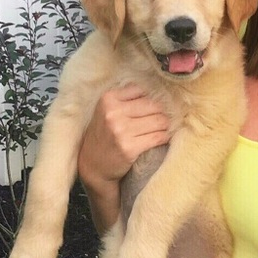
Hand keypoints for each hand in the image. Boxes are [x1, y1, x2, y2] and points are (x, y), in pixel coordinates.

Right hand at [78, 85, 170, 232]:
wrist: (92, 167)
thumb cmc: (103, 136)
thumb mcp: (106, 111)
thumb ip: (126, 99)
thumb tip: (157, 90)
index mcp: (108, 99)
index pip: (142, 90)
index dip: (150, 98)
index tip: (153, 106)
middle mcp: (113, 113)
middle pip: (153, 105)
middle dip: (161, 112)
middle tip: (162, 118)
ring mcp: (121, 131)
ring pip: (159, 120)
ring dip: (165, 125)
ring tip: (162, 128)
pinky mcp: (130, 148)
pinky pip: (159, 137)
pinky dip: (164, 137)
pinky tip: (162, 138)